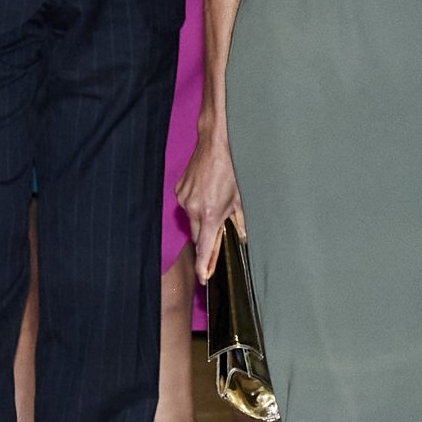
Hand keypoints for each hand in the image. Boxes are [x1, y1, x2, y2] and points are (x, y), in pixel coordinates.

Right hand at [177, 124, 242, 283]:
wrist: (216, 143)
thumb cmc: (231, 169)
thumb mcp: (241, 198)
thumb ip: (240, 221)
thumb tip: (242, 237)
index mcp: (210, 214)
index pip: (205, 247)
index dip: (204, 265)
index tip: (203, 277)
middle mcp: (193, 209)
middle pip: (198, 236)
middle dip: (207, 237)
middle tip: (219, 231)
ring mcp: (184, 199)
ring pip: (192, 220)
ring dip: (202, 218)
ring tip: (215, 202)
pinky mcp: (179, 190)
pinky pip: (187, 205)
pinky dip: (196, 205)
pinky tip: (207, 193)